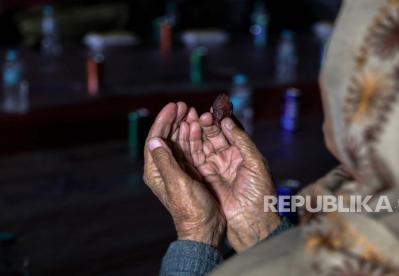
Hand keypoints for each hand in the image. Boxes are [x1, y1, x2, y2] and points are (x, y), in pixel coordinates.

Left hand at [143, 103, 224, 246]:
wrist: (205, 227)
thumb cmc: (191, 209)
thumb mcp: (177, 183)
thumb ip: (165, 161)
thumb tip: (154, 140)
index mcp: (156, 171)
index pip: (155, 140)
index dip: (163, 121)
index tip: (172, 106)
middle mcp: (163, 168)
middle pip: (165, 137)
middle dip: (173, 120)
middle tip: (183, 105)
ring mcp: (176, 169)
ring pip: (177, 141)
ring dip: (183, 126)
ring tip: (191, 112)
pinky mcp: (188, 172)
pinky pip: (188, 149)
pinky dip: (192, 137)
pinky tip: (197, 127)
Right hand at [187, 113, 281, 251]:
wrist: (251, 220)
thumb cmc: (259, 193)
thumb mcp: (255, 162)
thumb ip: (242, 140)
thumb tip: (228, 121)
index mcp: (244, 154)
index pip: (231, 132)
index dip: (221, 120)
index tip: (212, 109)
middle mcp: (229, 159)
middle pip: (215, 137)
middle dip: (207, 125)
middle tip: (199, 114)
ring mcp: (217, 167)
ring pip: (204, 146)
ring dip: (197, 133)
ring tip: (191, 121)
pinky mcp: (205, 177)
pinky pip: (196, 159)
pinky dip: (190, 147)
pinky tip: (186, 135)